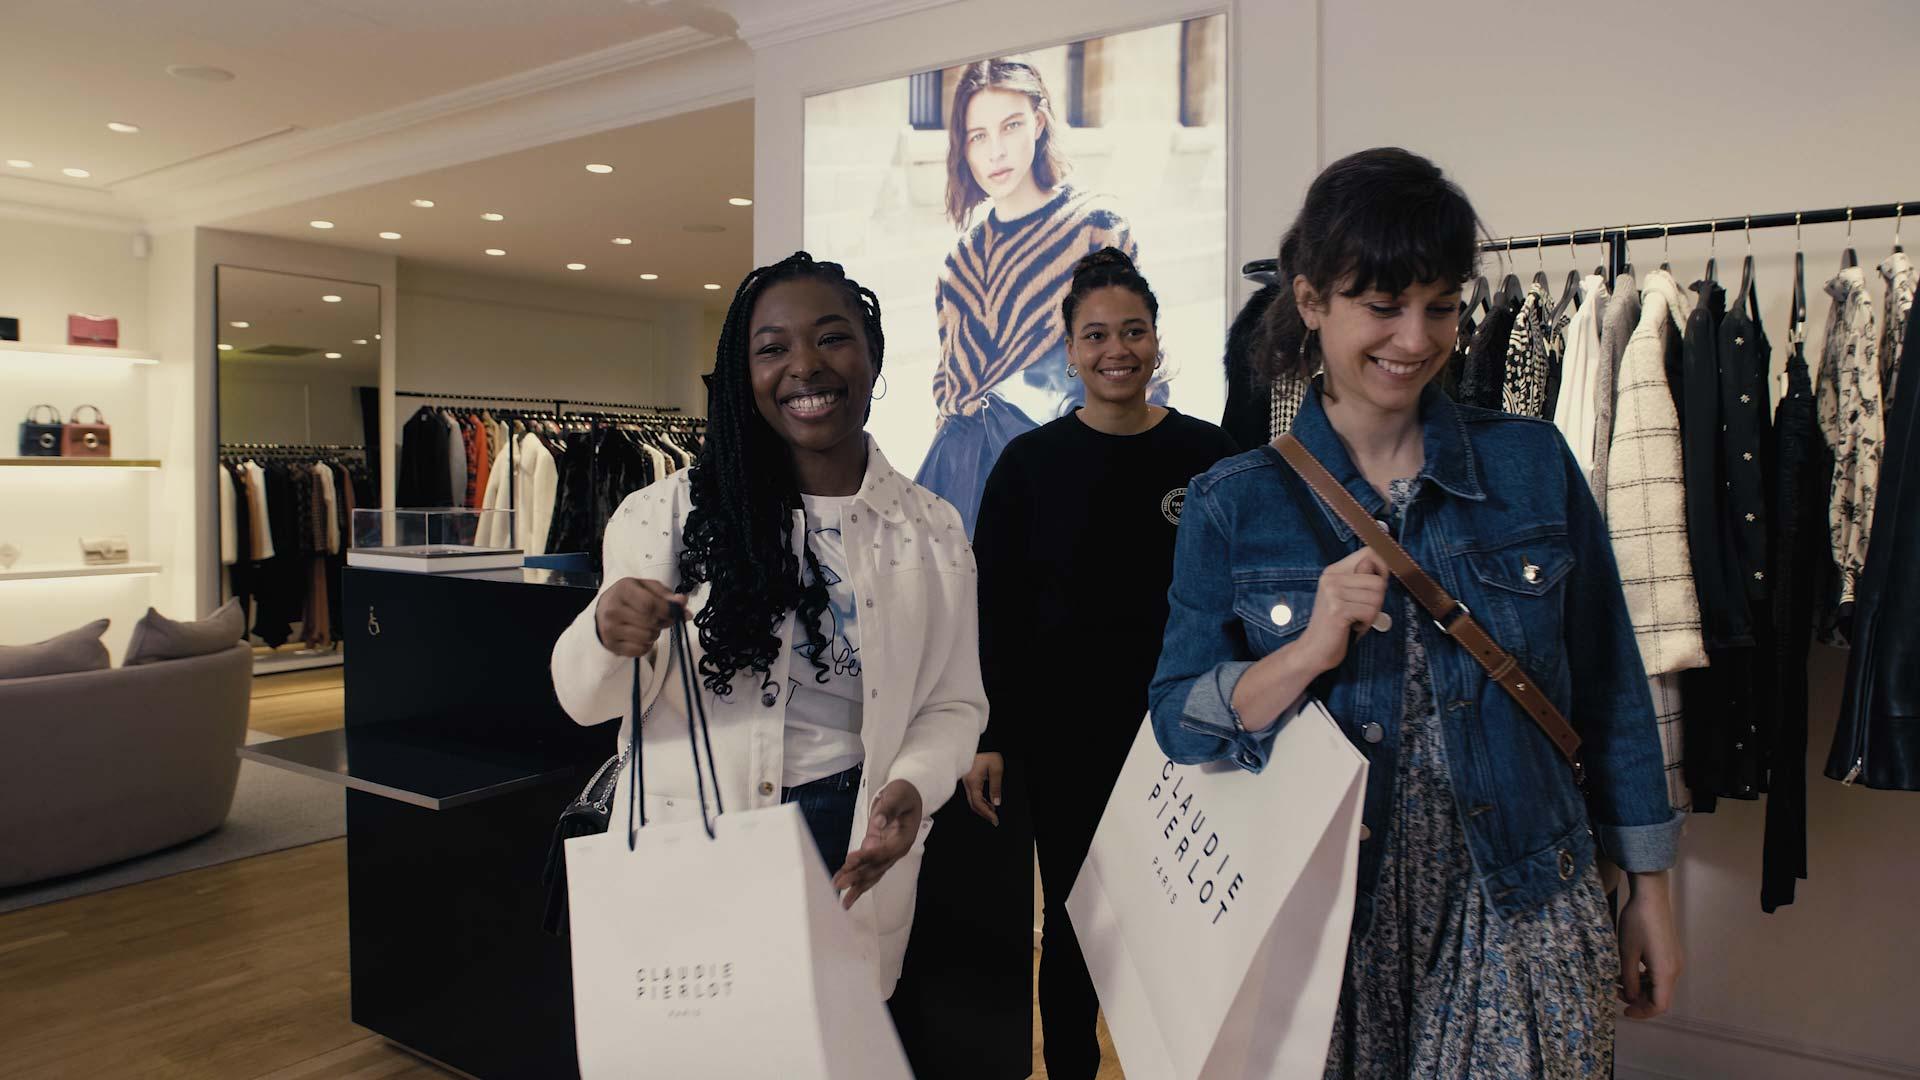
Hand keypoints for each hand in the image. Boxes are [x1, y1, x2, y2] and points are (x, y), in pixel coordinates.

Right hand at [594, 578, 688, 657]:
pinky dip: (646, 645)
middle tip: (662, 619)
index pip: (650, 605)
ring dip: (655, 634)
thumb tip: (682, 602)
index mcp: (623, 590)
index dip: (668, 611)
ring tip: (648, 626)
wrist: (603, 610)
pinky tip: (640, 636)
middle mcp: (613, 610)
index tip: (676, 613)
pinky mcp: (612, 645)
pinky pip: (640, 650)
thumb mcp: (646, 587)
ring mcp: (610, 629)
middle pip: (651, 622)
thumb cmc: (628, 597)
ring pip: (647, 638)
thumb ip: (665, 594)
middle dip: (663, 622)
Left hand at [833, 780, 923, 910]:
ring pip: (871, 873)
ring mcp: (885, 852)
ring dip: (856, 886)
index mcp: (904, 839)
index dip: (867, 857)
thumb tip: (878, 822)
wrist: (907, 795)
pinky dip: (853, 874)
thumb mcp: (899, 796)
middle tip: (840, 885)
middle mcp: (895, 850)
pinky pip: (864, 866)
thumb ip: (889, 808)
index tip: (850, 860)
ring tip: (843, 901)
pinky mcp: (875, 849)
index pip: (884, 852)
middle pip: (876, 867)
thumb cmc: (904, 794)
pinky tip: (840, 882)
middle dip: (858, 877)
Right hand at [961, 752, 1003, 825]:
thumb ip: (996, 786)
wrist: (980, 743)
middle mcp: (967, 784)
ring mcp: (966, 782)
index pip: (978, 804)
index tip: (995, 820)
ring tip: (994, 812)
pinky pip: (973, 795)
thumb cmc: (987, 753)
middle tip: (995, 820)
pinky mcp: (968, 780)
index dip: (987, 814)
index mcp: (973, 782)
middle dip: (984, 814)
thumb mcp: (996, 768)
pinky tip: (989, 802)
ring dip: (983, 808)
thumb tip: (996, 803)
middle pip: (973, 805)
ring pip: (972, 801)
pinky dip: (981, 801)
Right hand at [1294, 547, 1390, 672]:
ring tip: (1355, 620)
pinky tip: (1351, 627)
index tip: (1378, 586)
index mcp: (1334, 571)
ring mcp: (1333, 593)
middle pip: (1378, 580)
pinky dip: (1366, 624)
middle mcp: (1331, 578)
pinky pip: (1370, 612)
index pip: (1369, 553)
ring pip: (1377, 597)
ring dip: (1371, 614)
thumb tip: (1381, 567)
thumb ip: (1361, 580)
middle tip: (1360, 612)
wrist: (1313, 650)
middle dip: (1377, 601)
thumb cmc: (1336, 625)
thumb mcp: (1347, 597)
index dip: (1382, 568)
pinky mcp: (1338, 609)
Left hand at [1618, 871, 1683, 1019]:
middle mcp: (1675, 969)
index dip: (1642, 1013)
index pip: (1659, 1005)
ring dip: (1641, 989)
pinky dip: (1645, 978)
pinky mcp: (1670, 953)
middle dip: (1639, 1001)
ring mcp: (1674, 961)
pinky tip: (1628, 971)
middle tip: (1616, 994)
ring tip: (1618, 982)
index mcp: (1665, 971)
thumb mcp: (1626, 952)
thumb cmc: (1637, 922)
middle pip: (1660, 997)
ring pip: (1659, 986)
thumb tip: (1630, 997)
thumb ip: (1628, 978)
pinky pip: (1660, 974)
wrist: (1651, 897)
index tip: (1624, 1012)